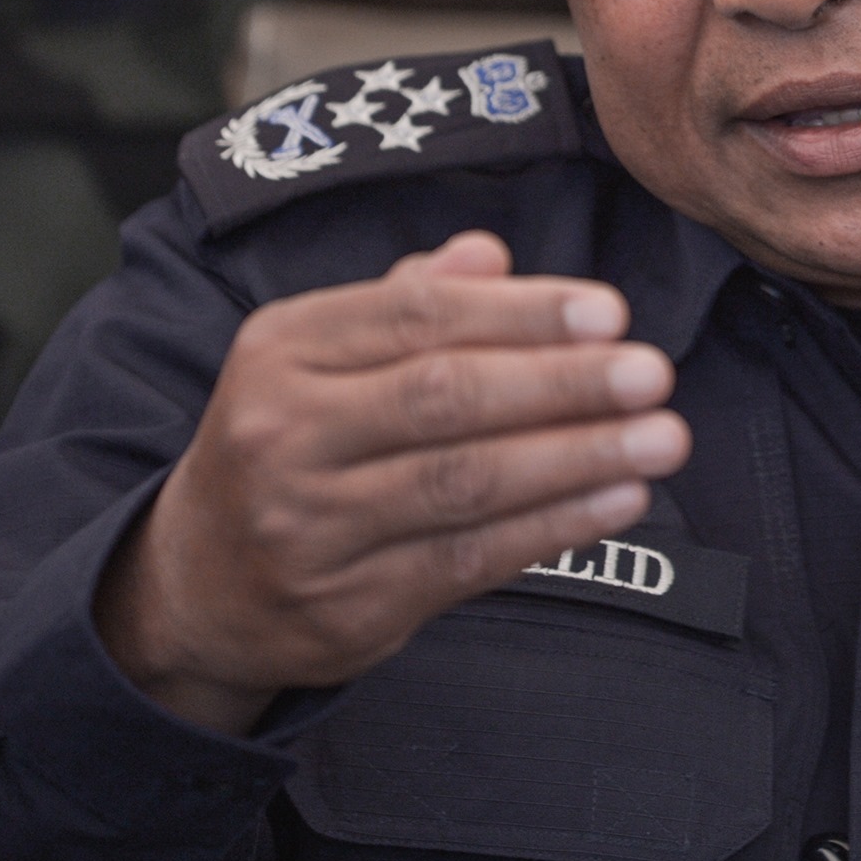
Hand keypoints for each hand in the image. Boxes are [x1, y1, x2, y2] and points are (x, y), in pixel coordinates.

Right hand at [93, 230, 691, 734]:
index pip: (415, 318)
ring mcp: (309, 528)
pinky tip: (618, 500)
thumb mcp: (320, 355)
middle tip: (654, 373)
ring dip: (577, 458)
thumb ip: (409, 302)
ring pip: (464, 484)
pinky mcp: (346, 607)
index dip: (521, 314)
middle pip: (444, 398)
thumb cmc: (292, 439)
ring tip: (663, 437)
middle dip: (563, 384)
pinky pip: (468, 562)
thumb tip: (490, 252)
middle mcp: (282, 435)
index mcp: (280, 350)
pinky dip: (552, 528)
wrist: (197, 582)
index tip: (611, 312)